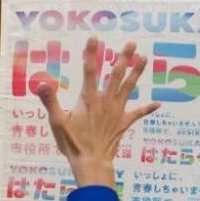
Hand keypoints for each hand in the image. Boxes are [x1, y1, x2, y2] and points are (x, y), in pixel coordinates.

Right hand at [35, 39, 156, 189]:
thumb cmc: (73, 143)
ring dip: (137, 72)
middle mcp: (105, 101)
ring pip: (129, 88)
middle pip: (116, 75)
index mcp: (89, 99)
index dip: (90, 54)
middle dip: (124, 57)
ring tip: (144, 58)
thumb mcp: (57, 122)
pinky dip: (147, 109)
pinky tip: (157, 104)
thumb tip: (42, 83)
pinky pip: (137, 114)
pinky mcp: (123, 123)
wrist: (92, 162)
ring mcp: (116, 112)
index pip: (90, 71)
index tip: (94, 38)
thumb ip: (51, 101)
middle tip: (131, 43)